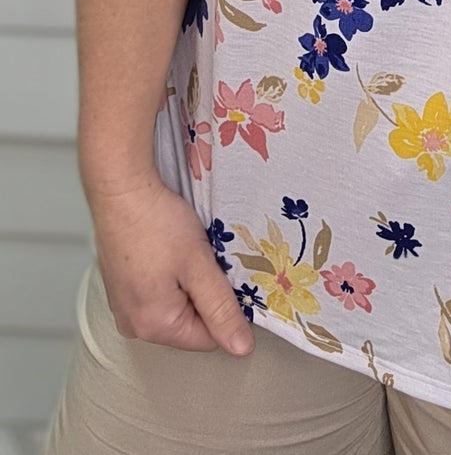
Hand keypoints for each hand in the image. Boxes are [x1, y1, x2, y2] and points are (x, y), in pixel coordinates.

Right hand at [87, 170, 254, 356]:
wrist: (120, 189)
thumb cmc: (157, 223)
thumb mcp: (199, 266)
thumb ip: (221, 309)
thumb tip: (241, 349)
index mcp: (153, 327)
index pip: (208, 338)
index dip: (224, 307)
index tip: (222, 274)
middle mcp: (133, 325)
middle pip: (190, 324)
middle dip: (203, 294)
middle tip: (200, 259)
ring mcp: (123, 307)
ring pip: (175, 306)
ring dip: (187, 283)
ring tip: (183, 252)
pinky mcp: (121, 289)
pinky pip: (157, 294)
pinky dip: (169, 276)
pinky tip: (167, 250)